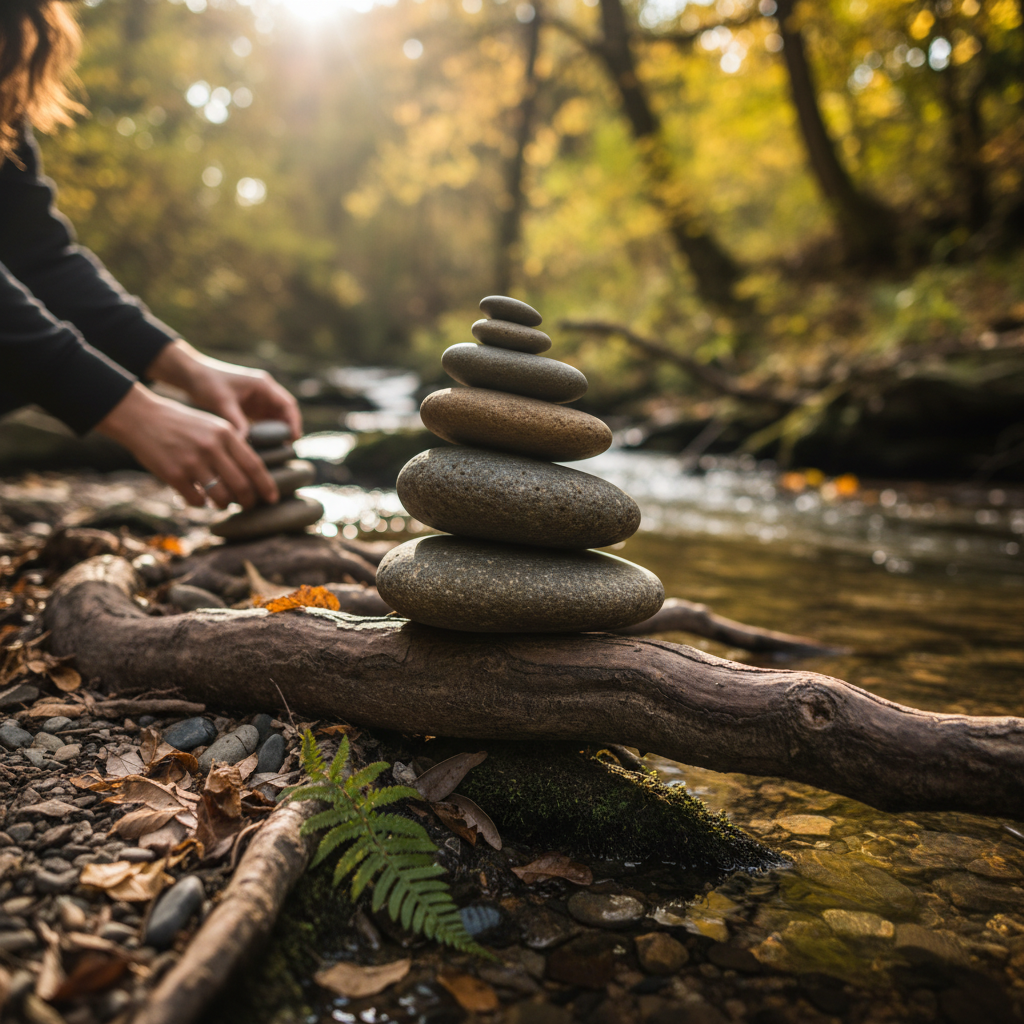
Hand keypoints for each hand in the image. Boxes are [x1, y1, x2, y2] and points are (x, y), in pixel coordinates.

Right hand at [95, 384, 278, 509]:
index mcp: (226, 434)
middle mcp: (212, 447)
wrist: (142, 417)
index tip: (273, 498)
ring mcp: (192, 461)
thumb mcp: (213, 426)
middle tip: (250, 506)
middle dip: (249, 501)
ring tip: (223, 502)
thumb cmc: (182, 424)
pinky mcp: (174, 474)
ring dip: (225, 504)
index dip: (266, 485)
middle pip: (241, 485)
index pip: (254, 465)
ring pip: (221, 496)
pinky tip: (199, 498)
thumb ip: (232, 446)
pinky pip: (196, 500)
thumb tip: (252, 475)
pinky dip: (201, 504)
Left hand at [147, 339, 302, 438]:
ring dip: (277, 433)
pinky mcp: (250, 407)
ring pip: (276, 418)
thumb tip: (245, 445)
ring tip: (276, 451)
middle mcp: (264, 391)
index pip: (288, 404)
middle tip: (286, 450)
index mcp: (263, 385)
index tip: (293, 439)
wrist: (192, 376)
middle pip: (285, 412)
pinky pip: (264, 421)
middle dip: (288, 430)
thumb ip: (236, 422)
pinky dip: (265, 433)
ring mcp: (258, 399)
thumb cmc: (207, 383)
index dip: (294, 422)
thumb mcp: (223, 403)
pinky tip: (262, 446)